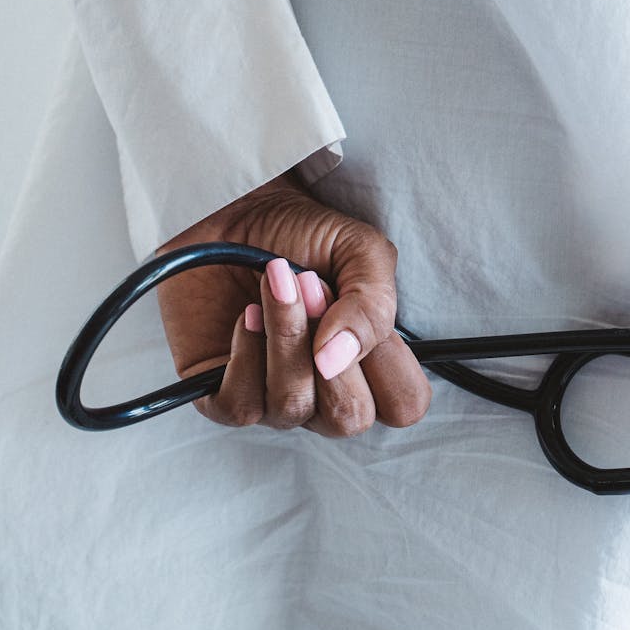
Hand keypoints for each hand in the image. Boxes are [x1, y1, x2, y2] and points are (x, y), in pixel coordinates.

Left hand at [156, 173, 429, 435]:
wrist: (235, 210)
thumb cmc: (303, 235)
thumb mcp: (360, 251)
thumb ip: (372, 305)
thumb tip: (337, 358)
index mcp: (371, 367)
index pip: (404, 405)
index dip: (388, 365)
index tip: (358, 308)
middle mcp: (329, 394)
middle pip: (348, 418)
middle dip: (327, 347)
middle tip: (311, 285)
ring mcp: (277, 399)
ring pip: (292, 406)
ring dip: (285, 337)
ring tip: (274, 281)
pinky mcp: (225, 395)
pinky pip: (241, 407)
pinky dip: (244, 355)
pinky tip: (245, 315)